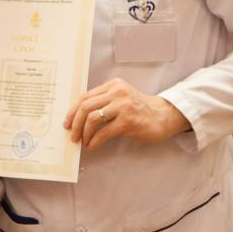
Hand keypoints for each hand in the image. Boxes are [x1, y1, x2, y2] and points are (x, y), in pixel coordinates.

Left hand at [65, 77, 189, 150]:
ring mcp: (123, 106)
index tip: (67, 123)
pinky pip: (104, 132)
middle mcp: (117, 93)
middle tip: (72, 135)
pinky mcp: (128, 121)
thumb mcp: (121, 98)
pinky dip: (95, 141)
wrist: (164, 116)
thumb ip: (104, 102)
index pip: (85, 97)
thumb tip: (79, 118)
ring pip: (92, 119)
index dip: (72, 111)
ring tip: (83, 141)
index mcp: (113, 85)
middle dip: (75, 123)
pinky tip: (93, 146)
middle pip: (85, 106)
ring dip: (83, 133)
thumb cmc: (141, 109)